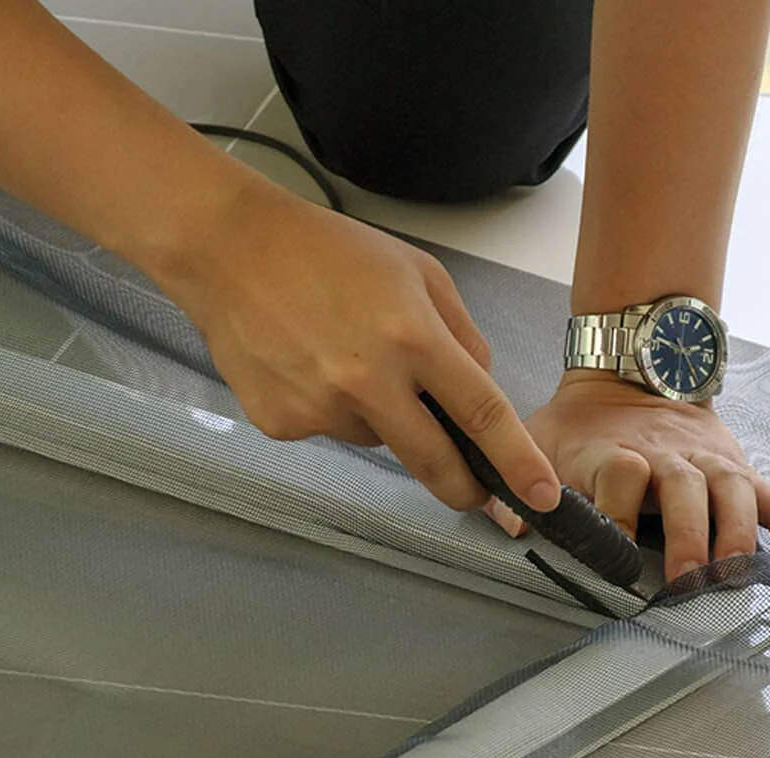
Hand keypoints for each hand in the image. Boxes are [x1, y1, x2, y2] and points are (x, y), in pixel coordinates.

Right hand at [165, 181, 559, 513]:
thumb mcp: (418, 272)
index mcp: (412, 337)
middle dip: (464, 487)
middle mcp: (368, 381)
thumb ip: (463, 335)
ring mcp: (321, 408)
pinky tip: (310, 366)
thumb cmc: (328, 252)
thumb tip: (484, 393)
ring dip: (384, 419)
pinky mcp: (283, 424)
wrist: (227, 249)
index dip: (517, 461)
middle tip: (473, 491)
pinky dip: (334, 410)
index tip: (542, 496)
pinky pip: (333, 432)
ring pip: (380, 440)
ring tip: (346, 359)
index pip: (482, 413)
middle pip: (435, 461)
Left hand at [490, 371, 769, 582]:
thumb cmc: (583, 427)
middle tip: (688, 579)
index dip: (616, 512)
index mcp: (614, 451)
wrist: (630, 375)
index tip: (613, 552)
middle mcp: (667, 455)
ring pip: (732, 491)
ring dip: (737, 535)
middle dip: (689, 534)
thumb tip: (511, 527)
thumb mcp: (537, 441)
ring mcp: (708, 460)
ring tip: (738, 576)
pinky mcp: (738, 468)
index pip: (620, 475)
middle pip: (685, 487)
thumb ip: (520, 484)